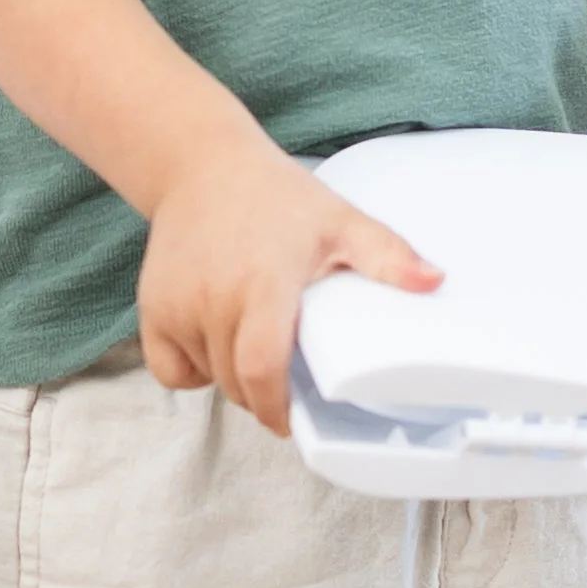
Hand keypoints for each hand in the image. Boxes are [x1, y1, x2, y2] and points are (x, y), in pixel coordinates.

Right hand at [136, 137, 436, 436]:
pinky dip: (194, 370)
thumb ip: (386, 255)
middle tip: (287, 381)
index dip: (276, 406)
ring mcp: (176, 305)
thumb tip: (435, 283)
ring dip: (233, 380)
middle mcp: (213, 297)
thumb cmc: (275, 197)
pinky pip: (171, 369)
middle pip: (237, 383)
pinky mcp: (151, 310)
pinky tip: (216, 344)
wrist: (200, 166)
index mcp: (263, 282)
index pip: (261, 365)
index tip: (292, 421)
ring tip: (256, 347)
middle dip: (263, 397)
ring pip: (208, 377)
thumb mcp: (339, 221)